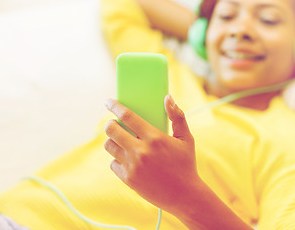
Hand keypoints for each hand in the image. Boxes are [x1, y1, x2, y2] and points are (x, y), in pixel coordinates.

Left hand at [104, 94, 198, 212]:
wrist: (184, 196)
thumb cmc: (186, 164)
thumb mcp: (186, 138)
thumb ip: (177, 116)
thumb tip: (168, 97)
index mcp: (154, 137)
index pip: (127, 116)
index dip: (115, 106)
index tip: (108, 102)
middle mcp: (141, 150)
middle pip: (111, 130)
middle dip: (110, 124)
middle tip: (114, 124)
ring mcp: (132, 165)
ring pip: (109, 146)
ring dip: (113, 141)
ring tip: (122, 141)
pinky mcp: (128, 179)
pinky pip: (113, 163)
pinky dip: (117, 159)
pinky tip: (127, 159)